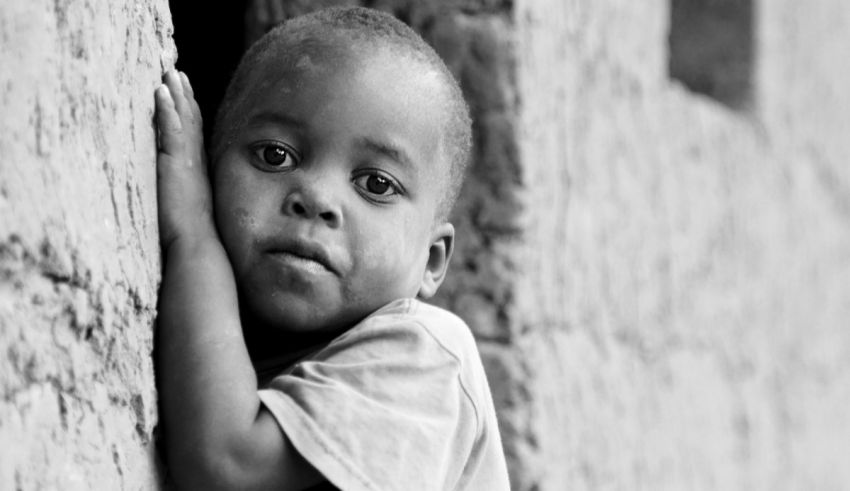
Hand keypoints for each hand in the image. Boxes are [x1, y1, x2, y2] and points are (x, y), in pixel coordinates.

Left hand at [155, 70, 213, 250]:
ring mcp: (187, 161)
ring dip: (177, 94)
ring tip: (170, 73)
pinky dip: (167, 109)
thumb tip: (175, 198)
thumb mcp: (186, 210)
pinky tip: (161, 91)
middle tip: (178, 73)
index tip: (187, 94)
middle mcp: (196, 162)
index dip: (191, 112)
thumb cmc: (191, 236)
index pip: (194, 135)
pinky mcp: (176, 164)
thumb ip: (181, 197)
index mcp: (198, 171)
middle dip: (185, 96)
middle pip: (192, 121)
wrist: (197, 245)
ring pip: (183, 120)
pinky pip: (172, 130)